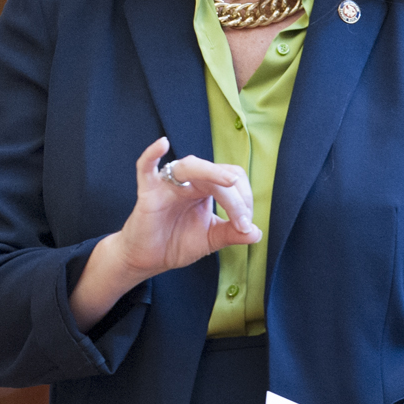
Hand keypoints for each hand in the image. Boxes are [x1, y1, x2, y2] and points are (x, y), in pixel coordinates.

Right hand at [70, 136, 262, 329]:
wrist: (148, 259)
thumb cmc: (176, 243)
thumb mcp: (211, 239)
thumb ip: (232, 234)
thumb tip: (257, 233)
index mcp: (205, 188)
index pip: (231, 181)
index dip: (245, 201)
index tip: (246, 227)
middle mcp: (188, 181)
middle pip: (218, 174)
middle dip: (236, 199)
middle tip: (242, 223)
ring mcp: (167, 184)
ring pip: (192, 166)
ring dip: (214, 172)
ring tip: (231, 182)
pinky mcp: (148, 191)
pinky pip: (146, 166)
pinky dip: (152, 153)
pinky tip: (162, 144)